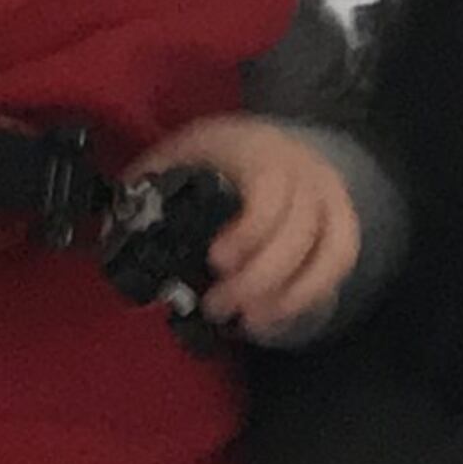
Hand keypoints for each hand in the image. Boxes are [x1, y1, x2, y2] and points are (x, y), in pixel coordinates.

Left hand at [131, 117, 356, 338]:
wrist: (266, 142)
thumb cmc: (212, 155)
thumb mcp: (177, 154)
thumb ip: (151, 184)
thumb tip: (119, 229)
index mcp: (257, 147)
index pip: (270, 188)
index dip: (250, 230)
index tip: (217, 261)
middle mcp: (302, 168)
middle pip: (298, 230)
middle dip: (259, 278)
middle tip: (218, 306)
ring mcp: (328, 195)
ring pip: (329, 250)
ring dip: (290, 294)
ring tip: (248, 321)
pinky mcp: (342, 221)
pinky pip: (341, 262)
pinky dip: (312, 294)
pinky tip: (275, 316)